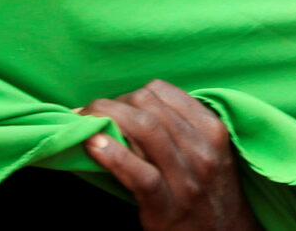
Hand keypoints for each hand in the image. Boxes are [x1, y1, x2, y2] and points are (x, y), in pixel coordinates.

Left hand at [81, 80, 259, 230]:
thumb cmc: (207, 187)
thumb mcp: (207, 149)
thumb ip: (177, 125)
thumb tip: (127, 104)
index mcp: (211, 129)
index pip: (160, 91)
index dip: (128, 95)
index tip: (114, 107)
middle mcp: (202, 149)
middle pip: (145, 104)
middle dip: (111, 105)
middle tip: (93, 117)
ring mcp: (186, 178)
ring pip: (142, 128)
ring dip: (104, 119)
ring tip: (83, 124)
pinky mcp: (167, 205)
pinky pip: (138, 173)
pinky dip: (112, 155)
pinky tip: (93, 146)